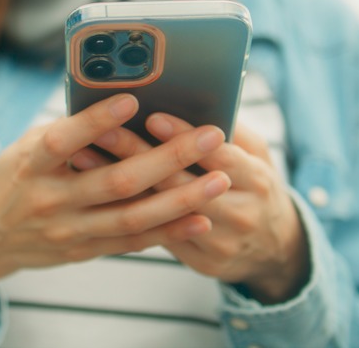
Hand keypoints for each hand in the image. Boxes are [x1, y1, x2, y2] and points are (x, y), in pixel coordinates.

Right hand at [0, 95, 230, 329]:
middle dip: (169, 158)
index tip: (132, 100)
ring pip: (133, 217)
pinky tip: (199, 217)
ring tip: (219, 180)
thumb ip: (66, 133)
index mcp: (30, 164)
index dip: (96, 121)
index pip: (63, 141)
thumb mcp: (24, 148)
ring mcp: (68, 230)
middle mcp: (50, 199)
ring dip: (180, 199)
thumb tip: (122, 106)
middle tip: (210, 136)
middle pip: (117, 181)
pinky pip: (132, 243)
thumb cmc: (12, 179)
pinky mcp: (82, 250)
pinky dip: (168, 232)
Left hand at [72, 113, 308, 303]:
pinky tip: (92, 190)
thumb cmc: (256, 187)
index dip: (183, 136)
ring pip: (160, 212)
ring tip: (82, 156)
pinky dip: (122, 210)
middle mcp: (240, 214)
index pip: (217, 155)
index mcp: (257, 179)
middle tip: (102, 131)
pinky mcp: (201, 260)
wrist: (276, 248)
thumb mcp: (258, 155)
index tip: (151, 117)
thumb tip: (199, 98)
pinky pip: (157, 236)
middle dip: (137, 154)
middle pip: (180, 183)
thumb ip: (231, 130)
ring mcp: (220, 242)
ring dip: (117, 182)